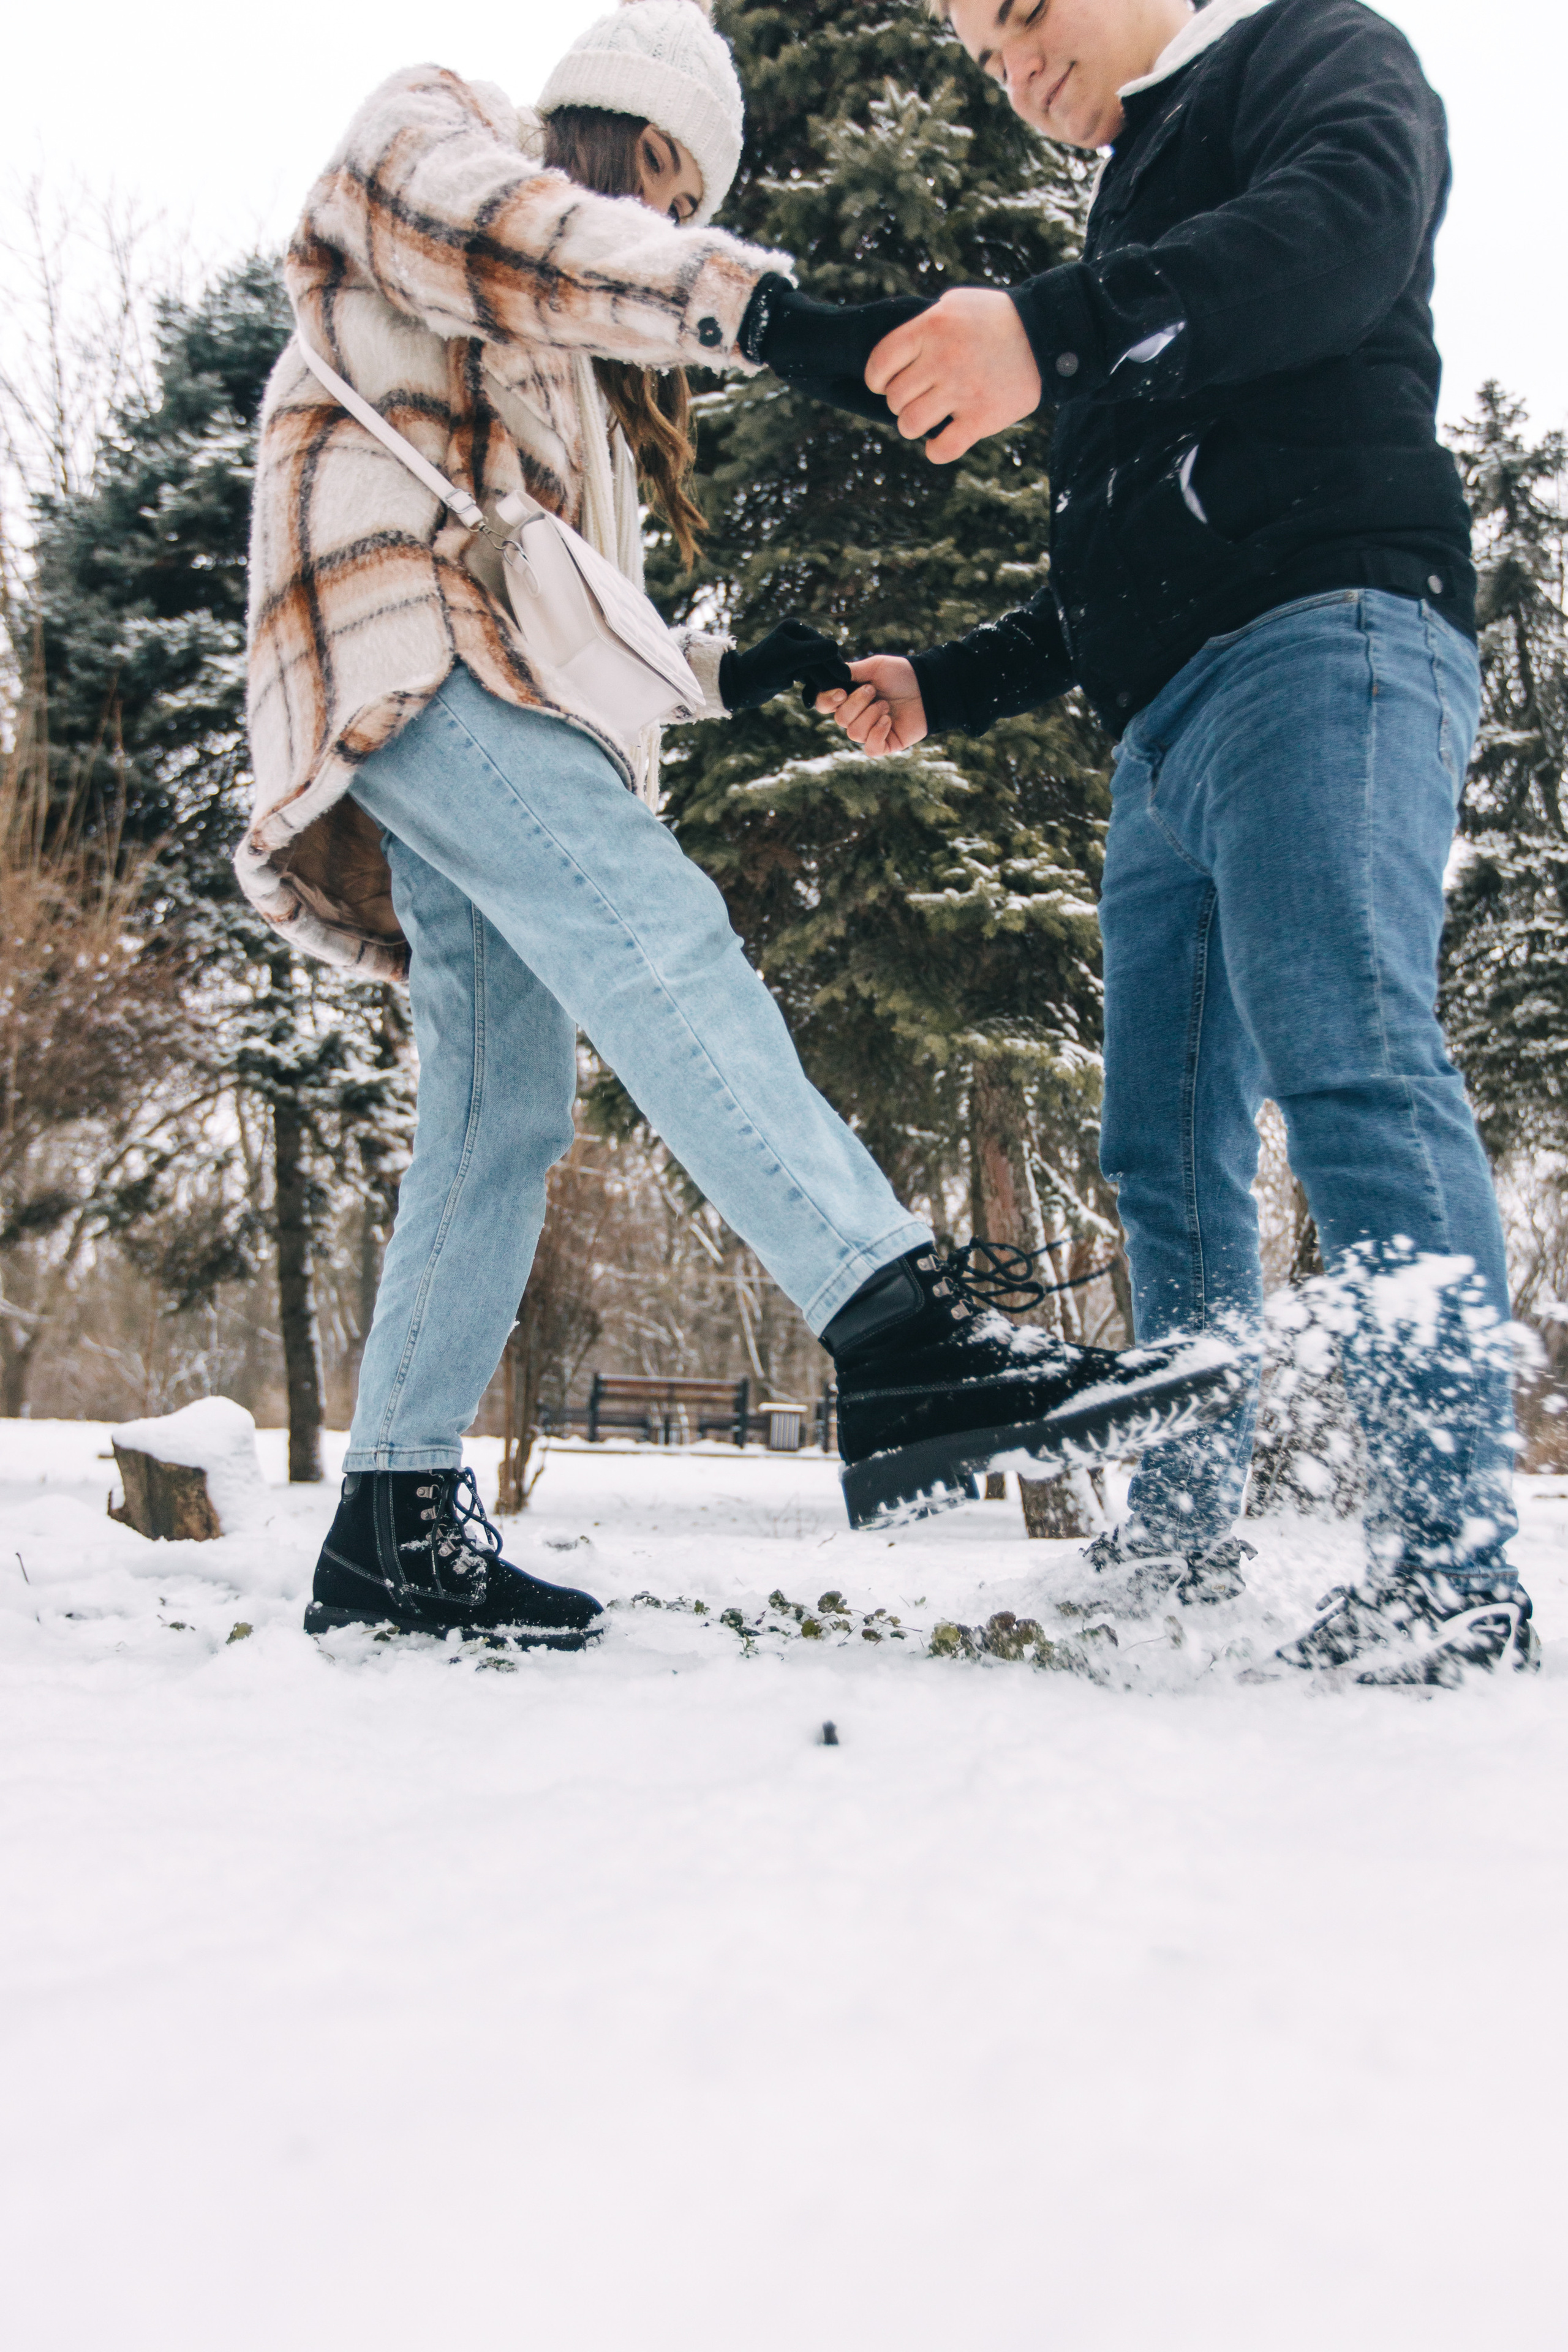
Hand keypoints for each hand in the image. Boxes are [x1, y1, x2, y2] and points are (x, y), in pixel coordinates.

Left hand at [719, 620, 851, 713]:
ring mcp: (796, 653)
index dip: (834, 663)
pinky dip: (811, 690)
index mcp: (795, 628)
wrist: (739, 687)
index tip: (845, 679)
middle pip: (823, 659)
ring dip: (820, 687)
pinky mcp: (794, 669)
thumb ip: (813, 652)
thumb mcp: (789, 660)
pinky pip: (811, 679)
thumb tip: (836, 647)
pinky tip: (807, 702)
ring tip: (821, 702)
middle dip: (828, 677)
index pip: (824, 645)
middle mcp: (797, 637)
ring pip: (819, 670)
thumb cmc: (760, 671)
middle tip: (838, 695)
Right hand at [813, 656, 927, 755]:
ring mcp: (870, 732)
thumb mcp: (874, 666)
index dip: (826, 701)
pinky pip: (870, 748)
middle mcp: (856, 716)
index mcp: (849, 697)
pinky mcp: (885, 744)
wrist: (929, 686)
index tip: (840, 692)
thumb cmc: (902, 674)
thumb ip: (851, 672)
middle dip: (857, 704)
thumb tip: (831, 675)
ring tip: (887, 706)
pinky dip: (877, 734)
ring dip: (870, 716)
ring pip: (854, 733)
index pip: (824, 705)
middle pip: (840, 719)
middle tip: (874, 691)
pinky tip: (889, 721)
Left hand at [865, 288, 1041, 462]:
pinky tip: (940, 442)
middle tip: (917, 397)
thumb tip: (897, 350)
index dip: (876, 379)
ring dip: (913, 426)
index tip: (883, 384)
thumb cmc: (996, 318)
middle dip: (900, 402)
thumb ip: (924, 323)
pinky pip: (942, 450)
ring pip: (911, 425)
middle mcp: (943, 359)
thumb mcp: (956, 304)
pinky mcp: (982, 418)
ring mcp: (963, 390)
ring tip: (927, 419)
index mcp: (932, 328)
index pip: (880, 363)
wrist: (1047, 335)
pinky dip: (935, 451)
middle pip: (895, 398)